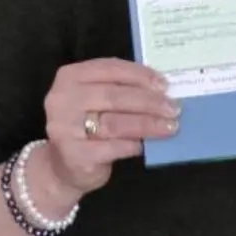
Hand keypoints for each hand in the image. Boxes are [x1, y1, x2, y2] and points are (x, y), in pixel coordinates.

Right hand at [38, 57, 177, 199]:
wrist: (62, 168)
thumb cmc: (85, 127)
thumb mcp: (94, 100)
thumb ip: (119, 89)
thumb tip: (160, 89)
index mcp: (69, 77)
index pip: (109, 68)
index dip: (140, 75)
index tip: (164, 85)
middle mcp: (62, 100)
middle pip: (114, 95)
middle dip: (149, 102)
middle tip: (173, 108)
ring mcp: (65, 128)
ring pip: (115, 122)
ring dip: (147, 124)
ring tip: (169, 127)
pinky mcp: (75, 155)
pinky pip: (113, 147)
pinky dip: (134, 145)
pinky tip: (147, 145)